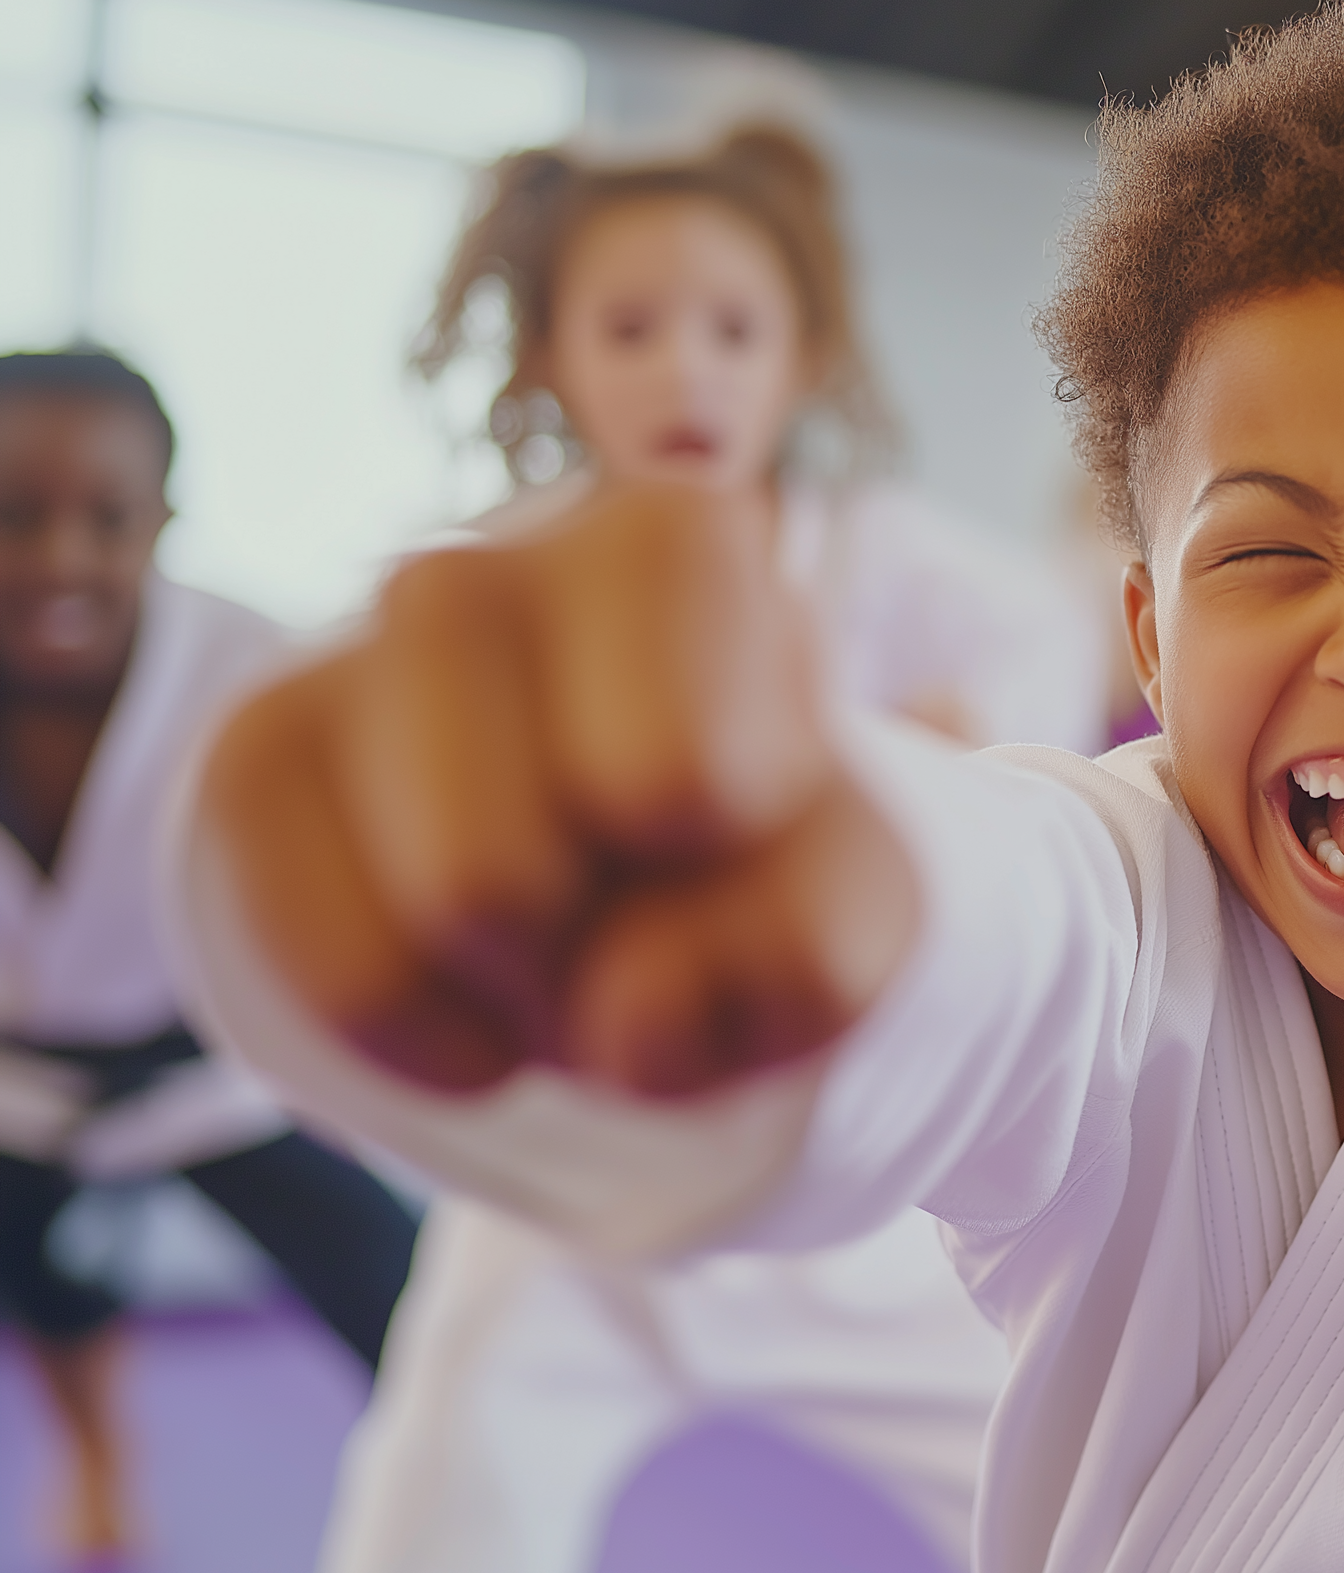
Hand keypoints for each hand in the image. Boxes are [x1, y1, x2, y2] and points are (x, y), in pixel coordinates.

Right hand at [197, 484, 919, 1098]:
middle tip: (643, 900)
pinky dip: (429, 1031)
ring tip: (574, 938)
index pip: (669, 778)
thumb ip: (812, 942)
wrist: (659, 881)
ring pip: (439, 910)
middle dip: (595, 947)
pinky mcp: (259, 750)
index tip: (742, 815)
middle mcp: (483, 565)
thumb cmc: (765, 858)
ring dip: (523, 992)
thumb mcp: (856, 902)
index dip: (713, 854)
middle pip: (516, 874)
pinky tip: (485, 998)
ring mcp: (347, 654)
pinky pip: (329, 968)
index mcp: (672, 541)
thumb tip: (629, 1013)